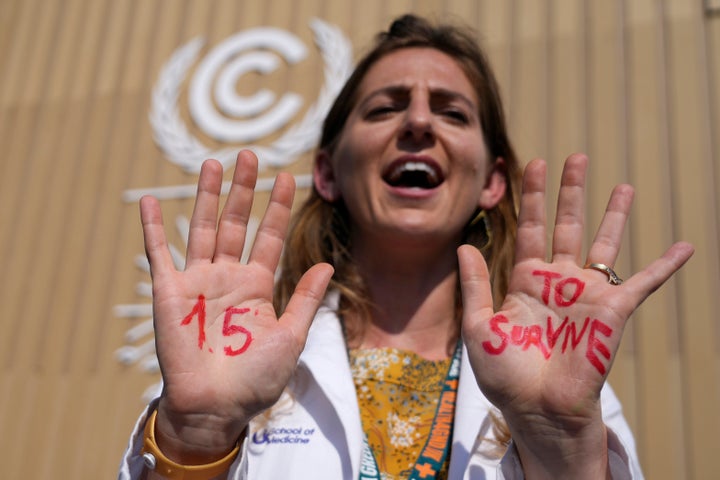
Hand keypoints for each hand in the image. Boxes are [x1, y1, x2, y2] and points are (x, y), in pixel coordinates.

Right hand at [140, 150, 332, 461]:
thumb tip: (328, 264)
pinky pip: (159, 253)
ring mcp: (197, 281)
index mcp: (257, 286)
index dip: (277, 207)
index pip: (269, 237)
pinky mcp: (169, 291)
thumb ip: (306, 298)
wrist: (217, 406)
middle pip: (235, 223)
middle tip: (249, 155)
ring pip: (201, 228)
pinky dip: (153, 227)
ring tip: (213, 162)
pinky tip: (150, 200)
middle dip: (242, 190)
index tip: (287, 177)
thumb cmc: (256, 378)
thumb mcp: (291, 335)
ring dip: (206, 196)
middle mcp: (227, 277)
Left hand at [458, 154, 692, 476]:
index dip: (530, 197)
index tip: (531, 166)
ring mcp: (587, 293)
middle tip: (575, 158)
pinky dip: (665, 266)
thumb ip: (476, 285)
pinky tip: (684, 247)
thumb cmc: (505, 375)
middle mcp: (558, 281)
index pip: (529, 229)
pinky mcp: (613, 310)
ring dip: (614, 215)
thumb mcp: (479, 327)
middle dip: (570, 192)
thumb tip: (465, 245)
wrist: (537, 409)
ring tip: (624, 184)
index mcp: (525, 282)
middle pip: (566, 225)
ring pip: (604, 244)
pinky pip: (644, 282)